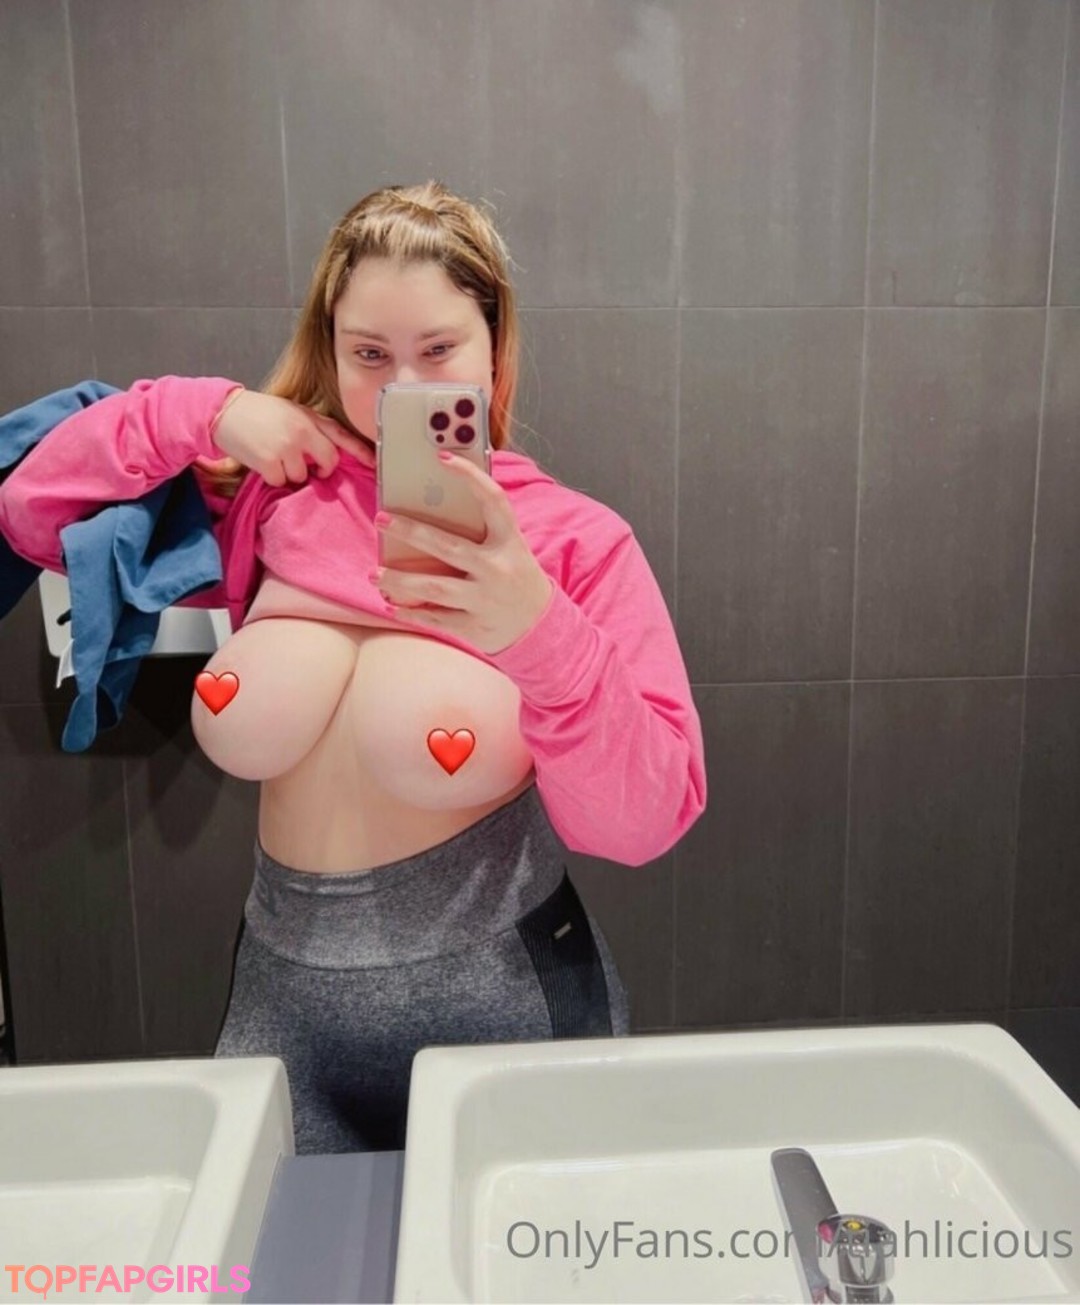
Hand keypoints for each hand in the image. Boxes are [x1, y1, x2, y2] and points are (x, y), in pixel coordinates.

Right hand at [211, 389, 374, 487]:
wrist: (225, 411)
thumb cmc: (259, 412)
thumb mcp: (291, 412)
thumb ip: (312, 428)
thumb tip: (330, 454)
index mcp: (309, 417)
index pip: (342, 435)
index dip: (360, 451)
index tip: (373, 464)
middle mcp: (302, 431)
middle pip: (328, 461)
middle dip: (320, 469)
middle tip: (308, 467)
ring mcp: (286, 447)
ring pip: (302, 476)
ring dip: (290, 473)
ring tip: (275, 456)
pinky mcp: (269, 461)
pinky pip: (281, 481)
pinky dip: (272, 477)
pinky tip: (262, 461)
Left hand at [371, 453, 554, 654]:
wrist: (539, 624)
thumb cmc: (514, 574)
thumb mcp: (509, 547)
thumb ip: (481, 528)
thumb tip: (431, 504)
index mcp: (509, 541)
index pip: (493, 500)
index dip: (470, 475)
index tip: (442, 457)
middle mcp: (497, 569)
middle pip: (448, 546)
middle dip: (410, 531)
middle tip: (381, 519)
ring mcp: (485, 599)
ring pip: (434, 588)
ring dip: (399, 581)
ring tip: (375, 573)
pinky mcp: (474, 626)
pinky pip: (435, 619)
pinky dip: (410, 613)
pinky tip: (391, 605)